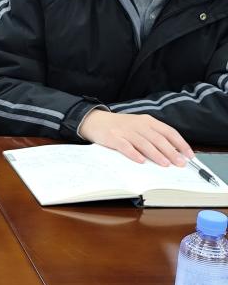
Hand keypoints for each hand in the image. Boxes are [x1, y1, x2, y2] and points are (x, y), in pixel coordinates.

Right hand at [78, 109, 193, 165]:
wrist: (95, 120)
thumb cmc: (120, 126)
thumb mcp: (139, 126)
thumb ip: (153, 136)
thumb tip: (172, 152)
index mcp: (147, 121)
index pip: (169, 132)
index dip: (180, 143)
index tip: (189, 155)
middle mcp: (138, 124)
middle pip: (158, 139)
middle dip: (171, 152)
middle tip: (180, 163)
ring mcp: (125, 131)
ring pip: (144, 143)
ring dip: (156, 154)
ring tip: (165, 164)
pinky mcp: (113, 137)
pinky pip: (125, 146)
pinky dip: (134, 154)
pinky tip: (141, 161)